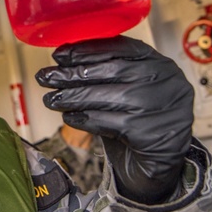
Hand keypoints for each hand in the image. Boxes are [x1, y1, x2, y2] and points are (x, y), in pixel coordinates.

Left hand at [35, 36, 194, 204]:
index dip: (86, 50)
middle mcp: (166, 82)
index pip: (121, 47)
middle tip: (46, 77)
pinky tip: (69, 117)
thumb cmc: (140, 122)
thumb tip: (63, 63)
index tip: (60, 55)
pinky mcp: (150, 132)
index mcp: (161, 63)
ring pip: (107, 96)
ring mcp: (161, 107)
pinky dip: (84, 119)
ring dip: (72, 97)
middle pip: (111, 71)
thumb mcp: (128, 90)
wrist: (160, 163)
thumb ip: (106, 74)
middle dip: (73, 74)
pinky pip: (107, 122)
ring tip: (51, 99)